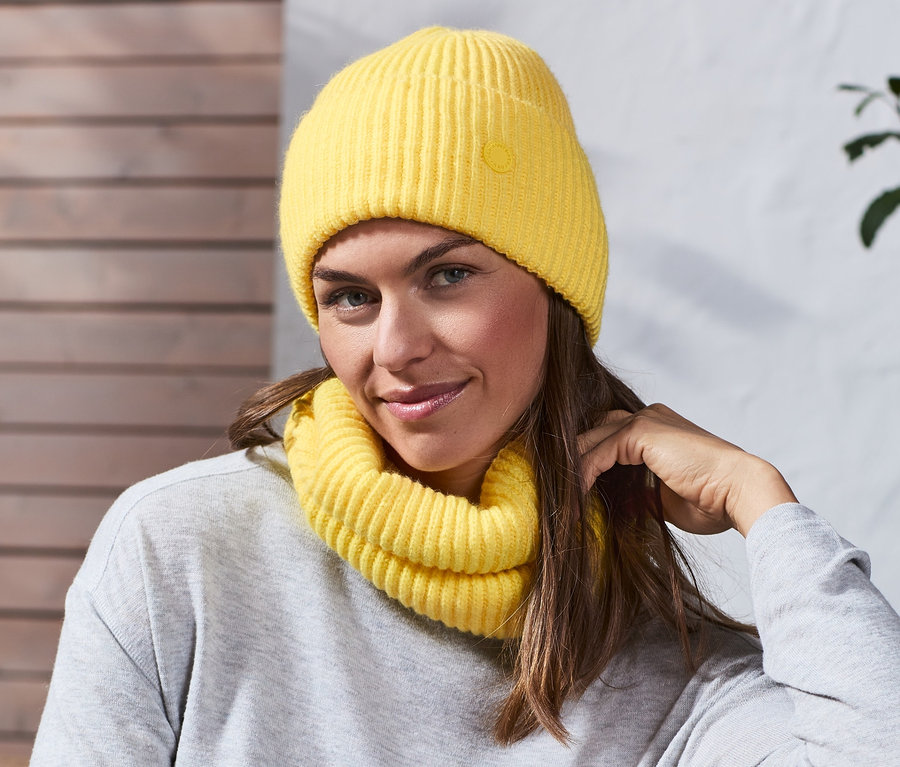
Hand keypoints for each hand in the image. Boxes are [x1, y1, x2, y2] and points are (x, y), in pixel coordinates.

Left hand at [578, 404, 797, 536]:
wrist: (741, 493)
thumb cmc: (713, 501)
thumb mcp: (664, 498)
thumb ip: (637, 492)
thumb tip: (614, 502)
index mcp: (656, 428)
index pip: (606, 438)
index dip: (585, 462)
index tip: (568, 491)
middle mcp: (648, 417)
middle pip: (592, 433)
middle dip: (570, 460)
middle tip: (552, 491)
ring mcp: (645, 420)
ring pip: (589, 441)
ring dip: (571, 470)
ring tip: (557, 498)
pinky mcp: (641, 432)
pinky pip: (597, 452)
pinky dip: (582, 474)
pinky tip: (574, 496)